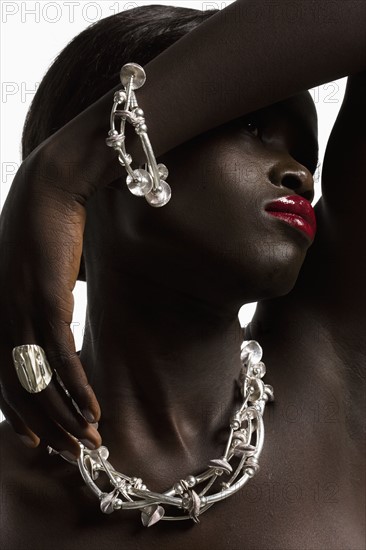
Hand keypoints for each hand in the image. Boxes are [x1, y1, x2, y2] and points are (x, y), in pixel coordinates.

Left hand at [0, 143, 101, 457]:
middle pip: (18, 390)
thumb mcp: (33, 272)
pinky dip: (76, 388)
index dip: (19, 414)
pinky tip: (92, 409)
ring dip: (64, 417)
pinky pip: (59, 358)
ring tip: (87, 441)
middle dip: (44, 425)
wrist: (49, 189)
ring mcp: (19, 312)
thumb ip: (39, 302)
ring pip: (38, 381)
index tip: (37, 437)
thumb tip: (57, 323)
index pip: (1, 379)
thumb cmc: (43, 229)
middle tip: (67, 452)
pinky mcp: (45, 301)